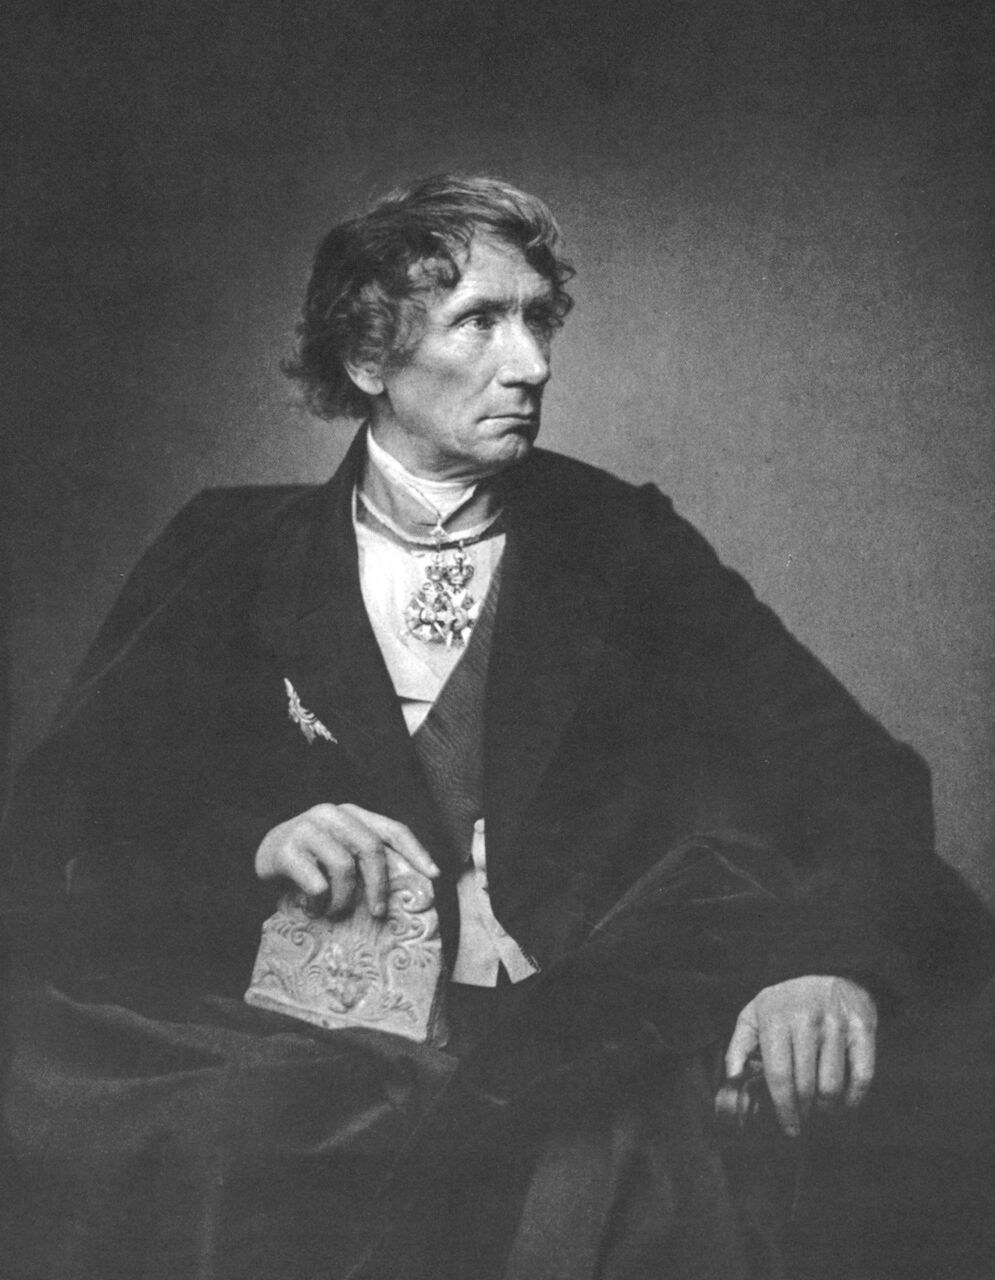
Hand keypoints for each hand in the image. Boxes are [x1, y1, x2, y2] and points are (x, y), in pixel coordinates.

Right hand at [254, 803, 438, 917]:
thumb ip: (365, 856)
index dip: (416, 851)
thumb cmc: (310, 858)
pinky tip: (312, 907)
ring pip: (344, 867)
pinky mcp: (286, 848)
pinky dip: (318, 903)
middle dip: (379, 885)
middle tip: (377, 912)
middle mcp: (331, 814)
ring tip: (334, 911)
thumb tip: (408, 884)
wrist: (261, 856)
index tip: (433, 874)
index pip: (392, 829)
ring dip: (343, 899)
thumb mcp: (340, 849)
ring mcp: (307, 828)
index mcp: (352, 814)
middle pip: (371, 848)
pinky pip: (317, 883)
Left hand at [724, 975, 876, 1136]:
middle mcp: (805, 1019)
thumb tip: (732, 1081)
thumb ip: (738, 1048)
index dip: (783, 1107)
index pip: (778, 1075)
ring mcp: (836, 1023)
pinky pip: (862, 1075)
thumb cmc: (786, 1003)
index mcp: (775, 1018)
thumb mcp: (754, 1015)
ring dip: (827, 1109)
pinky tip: (845, 1104)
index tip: (788, 1127)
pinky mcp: (862, 1027)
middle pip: (806, 1084)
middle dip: (804, 1111)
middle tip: (804, 1121)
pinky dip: (854, 1098)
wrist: (830, 972)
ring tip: (821, 1112)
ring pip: (832, 1084)